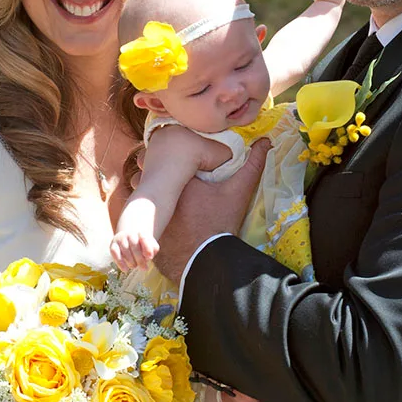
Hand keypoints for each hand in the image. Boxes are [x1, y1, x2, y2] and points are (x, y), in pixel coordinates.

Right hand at [110, 230, 156, 270]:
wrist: (127, 239)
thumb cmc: (141, 245)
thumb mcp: (150, 245)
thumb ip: (153, 249)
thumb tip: (149, 255)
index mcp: (140, 233)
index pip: (144, 238)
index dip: (147, 247)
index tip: (150, 257)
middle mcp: (129, 234)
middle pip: (135, 246)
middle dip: (140, 259)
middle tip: (144, 268)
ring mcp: (120, 239)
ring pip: (125, 250)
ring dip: (131, 261)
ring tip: (134, 266)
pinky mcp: (113, 245)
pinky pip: (115, 253)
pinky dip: (120, 262)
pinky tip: (125, 269)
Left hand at [152, 138, 269, 283]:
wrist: (206, 260)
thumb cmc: (221, 223)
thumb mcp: (239, 192)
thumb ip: (252, 165)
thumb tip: (266, 142)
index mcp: (180, 176)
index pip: (166, 154)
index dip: (169, 152)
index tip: (175, 154)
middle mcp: (159, 189)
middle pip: (148, 166)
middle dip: (153, 165)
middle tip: (164, 169)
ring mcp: (147, 207)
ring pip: (138, 186)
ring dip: (145, 185)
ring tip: (157, 188)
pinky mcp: (143, 222)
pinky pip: (135, 206)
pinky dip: (142, 204)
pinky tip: (152, 207)